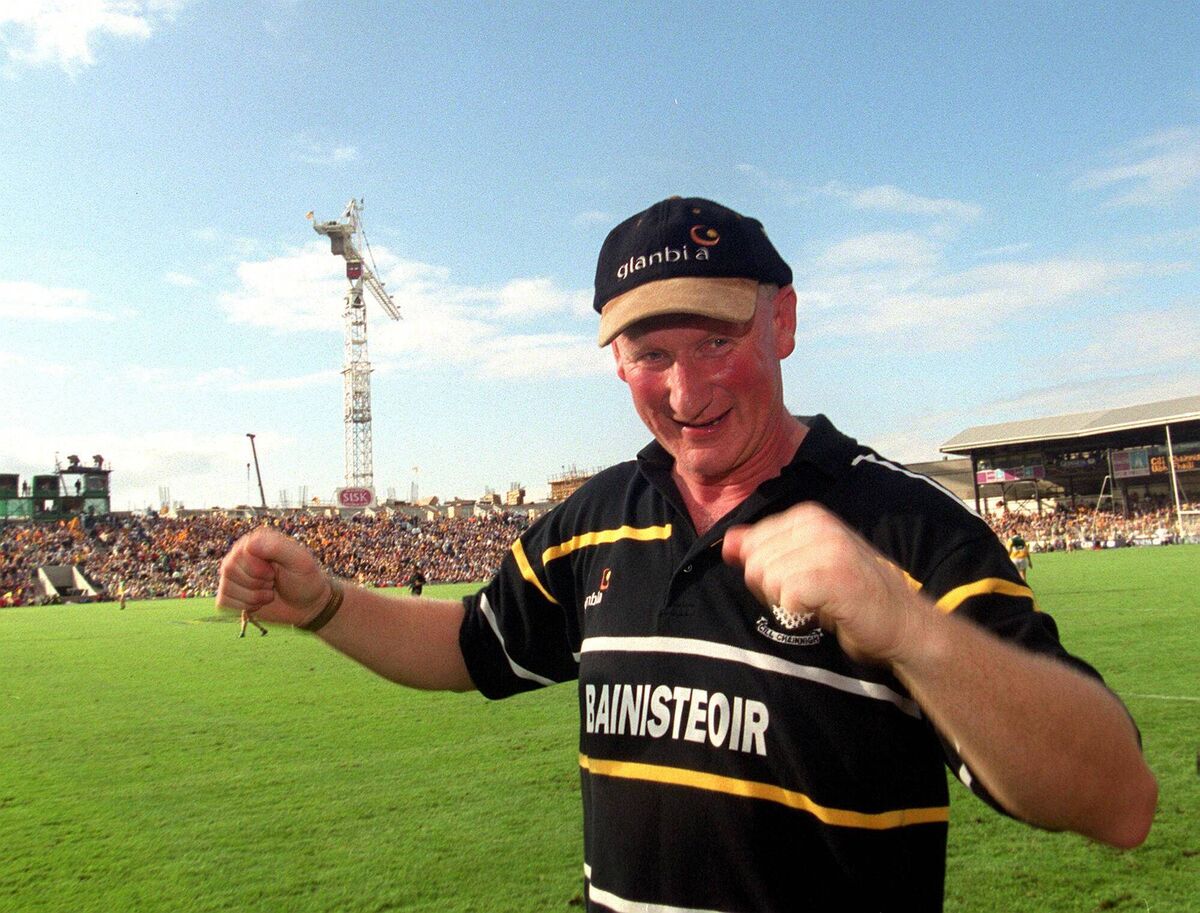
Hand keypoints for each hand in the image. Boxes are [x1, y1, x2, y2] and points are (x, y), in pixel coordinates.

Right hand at [216, 527, 330, 625]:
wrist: (306, 605)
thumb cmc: (305, 580)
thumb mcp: (300, 561)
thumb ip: (277, 547)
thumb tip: (249, 544)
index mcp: (256, 540)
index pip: (241, 552)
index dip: (258, 569)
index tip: (274, 572)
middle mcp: (240, 554)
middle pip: (230, 569)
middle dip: (256, 583)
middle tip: (272, 582)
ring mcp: (233, 575)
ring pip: (226, 587)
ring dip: (252, 596)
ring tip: (268, 591)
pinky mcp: (229, 594)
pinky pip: (223, 601)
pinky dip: (244, 606)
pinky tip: (259, 602)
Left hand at [722, 502, 929, 664]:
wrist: (901, 622)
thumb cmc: (850, 595)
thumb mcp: (803, 563)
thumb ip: (764, 549)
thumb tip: (728, 542)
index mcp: (809, 516)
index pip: (752, 542)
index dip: (765, 570)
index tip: (797, 580)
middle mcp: (819, 525)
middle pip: (755, 561)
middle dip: (772, 588)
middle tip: (807, 596)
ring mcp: (829, 548)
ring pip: (769, 578)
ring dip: (787, 601)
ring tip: (817, 602)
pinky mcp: (835, 576)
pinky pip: (787, 595)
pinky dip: (799, 611)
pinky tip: (821, 610)